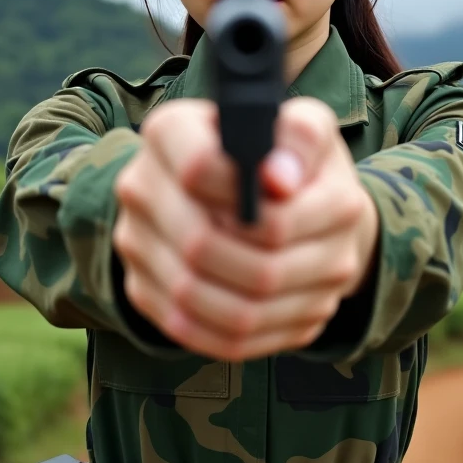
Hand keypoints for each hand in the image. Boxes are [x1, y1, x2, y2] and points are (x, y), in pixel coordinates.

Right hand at [112, 97, 378, 360]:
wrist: (260, 201)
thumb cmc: (290, 164)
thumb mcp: (307, 132)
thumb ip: (300, 141)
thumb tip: (281, 181)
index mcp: (171, 131)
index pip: (198, 167)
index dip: (255, 194)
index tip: (297, 198)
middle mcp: (140, 185)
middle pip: (199, 243)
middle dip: (274, 260)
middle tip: (327, 259)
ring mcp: (135, 241)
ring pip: (197, 296)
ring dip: (268, 302)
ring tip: (317, 291)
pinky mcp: (143, 290)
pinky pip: (194, 330)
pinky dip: (248, 330)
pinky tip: (291, 311)